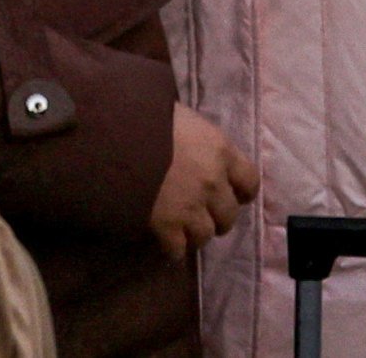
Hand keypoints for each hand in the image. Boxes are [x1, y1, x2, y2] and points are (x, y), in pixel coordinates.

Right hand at [146, 103, 259, 252]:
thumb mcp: (181, 117)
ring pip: (205, 236)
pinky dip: (171, 247)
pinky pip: (177, 250)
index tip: (229, 192)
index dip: (240, 190)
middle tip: (199, 211)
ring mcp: (191, 208)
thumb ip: (197, 137)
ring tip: (180, 227)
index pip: (250, 181)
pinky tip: (162, 238)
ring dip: (194, 233)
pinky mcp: (167, 227)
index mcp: (220, 150)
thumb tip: (194, 142)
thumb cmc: (146, 115)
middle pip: (228, 215)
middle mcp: (213, 183)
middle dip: (215, 216)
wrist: (115, 136)